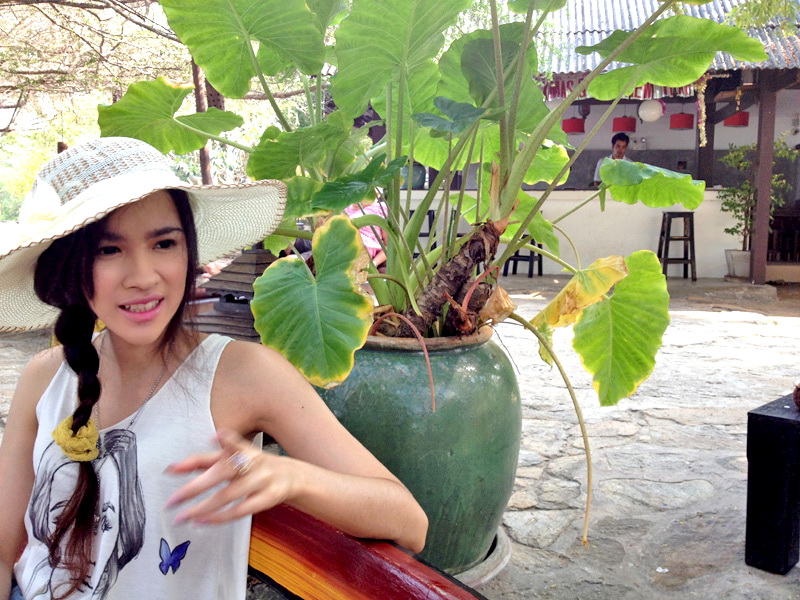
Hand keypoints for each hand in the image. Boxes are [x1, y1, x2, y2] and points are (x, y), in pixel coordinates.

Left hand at [165, 429, 295, 524]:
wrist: (293, 476)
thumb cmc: (254, 467)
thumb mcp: (233, 459)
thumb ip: (203, 462)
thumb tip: (171, 468)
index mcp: (244, 450)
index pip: (234, 444)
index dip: (227, 440)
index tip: (218, 436)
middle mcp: (254, 463)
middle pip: (224, 472)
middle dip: (197, 487)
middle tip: (174, 499)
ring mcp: (262, 480)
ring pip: (230, 495)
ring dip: (204, 507)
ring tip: (183, 516)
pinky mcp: (268, 498)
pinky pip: (242, 510)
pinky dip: (221, 517)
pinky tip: (203, 521)